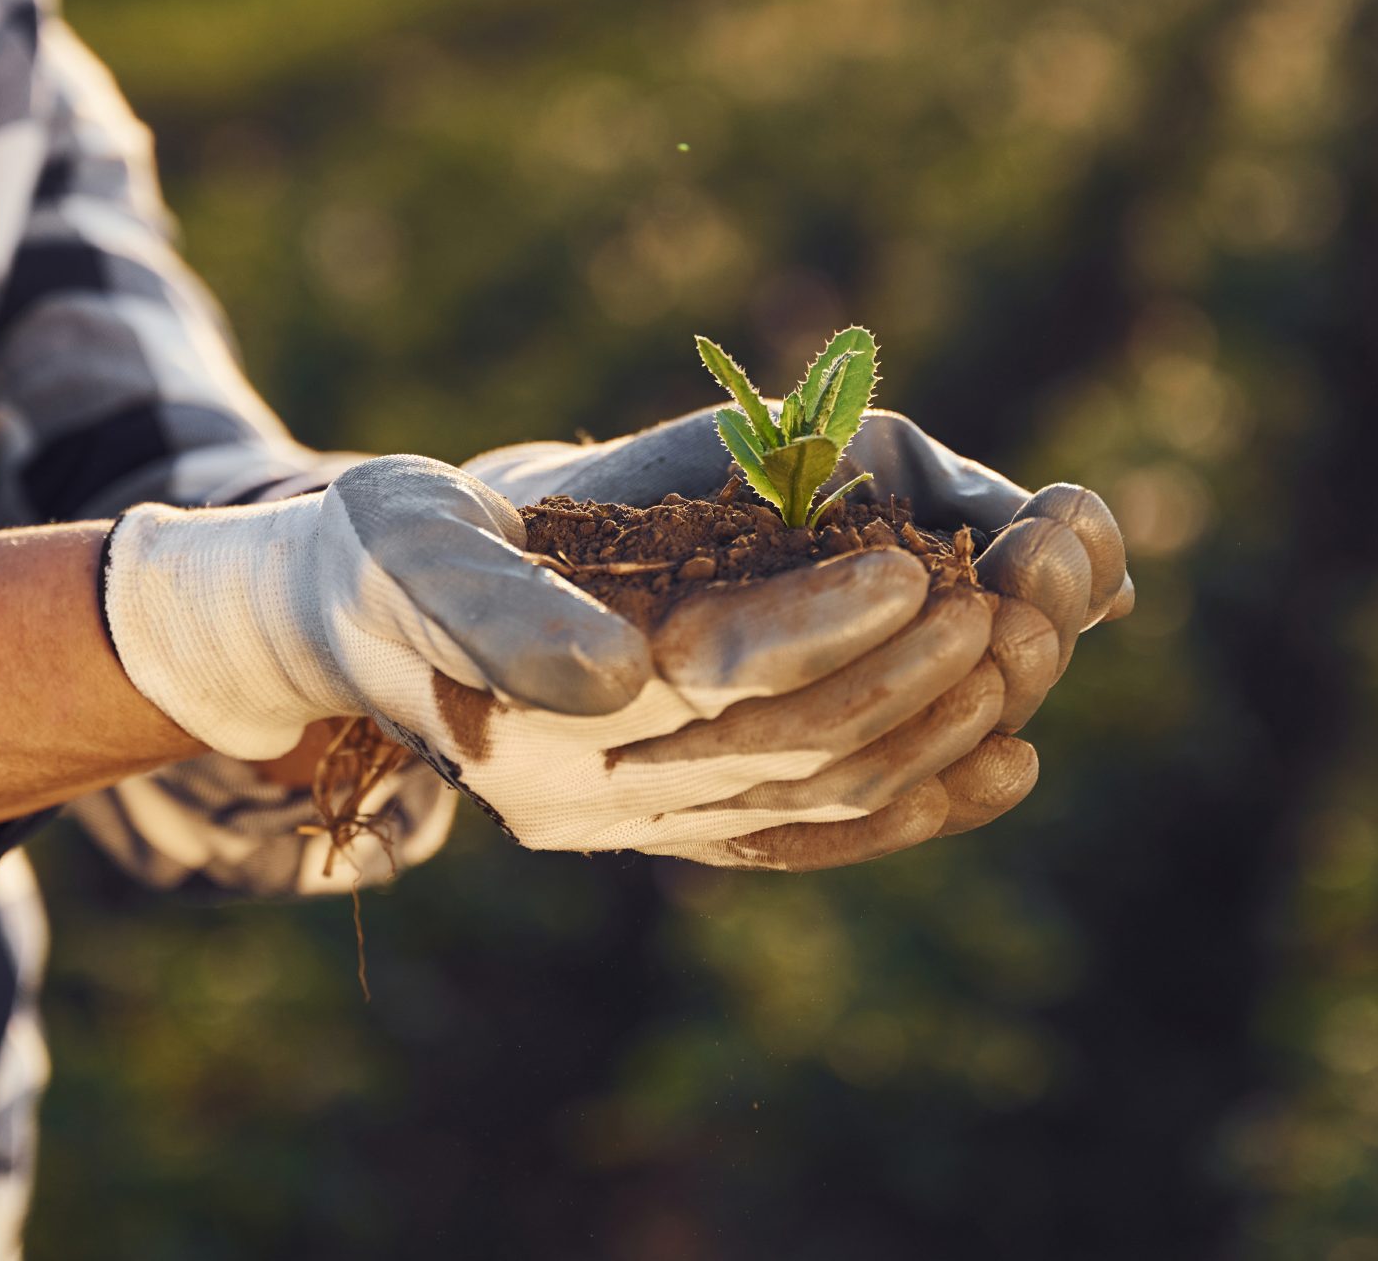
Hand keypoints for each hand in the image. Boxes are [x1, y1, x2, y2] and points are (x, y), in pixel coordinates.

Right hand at [100, 455, 1004, 853]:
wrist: (347, 629)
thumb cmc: (378, 557)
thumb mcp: (410, 540)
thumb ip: (496, 606)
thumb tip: (618, 677)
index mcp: (528, 729)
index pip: (708, 683)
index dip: (818, 629)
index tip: (918, 566)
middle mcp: (590, 804)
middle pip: (787, 754)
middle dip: (912, 680)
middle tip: (1013, 602)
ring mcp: (637, 827)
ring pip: (818, 803)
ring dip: (937, 735)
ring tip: (1030, 654)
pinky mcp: (675, 824)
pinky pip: (814, 838)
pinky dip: (916, 809)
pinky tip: (1007, 766)